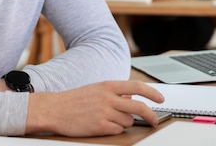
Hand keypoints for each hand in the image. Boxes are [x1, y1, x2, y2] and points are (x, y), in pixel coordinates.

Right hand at [26, 80, 163, 136]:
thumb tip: (132, 97)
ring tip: (110, 120)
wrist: (54, 109)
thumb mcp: (97, 89)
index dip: (153, 93)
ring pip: (128, 121)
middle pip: (139, 107)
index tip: (161, 98)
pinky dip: (114, 130)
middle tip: (155, 121)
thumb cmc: (75, 100)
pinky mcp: (100, 126)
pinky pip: (117, 130)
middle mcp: (109, 97)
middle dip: (151, 115)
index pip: (138, 87)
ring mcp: (105, 112)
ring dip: (124, 122)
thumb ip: (115, 92)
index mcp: (109, 85)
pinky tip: (103, 126)